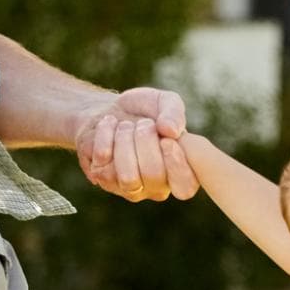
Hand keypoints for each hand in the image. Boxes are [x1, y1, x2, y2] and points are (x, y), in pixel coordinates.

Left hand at [74, 87, 198, 201]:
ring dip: (124, 140)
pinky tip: (109, 125)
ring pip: (128, 177)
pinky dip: (105, 134)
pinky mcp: (104, 180)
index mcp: (181, 172)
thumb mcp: (164, 101)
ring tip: (125, 125)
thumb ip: (174, 112)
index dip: (177, 165)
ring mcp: (130, 188)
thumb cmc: (144, 110)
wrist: (109, 109)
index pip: (186, 187)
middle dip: (145, 140)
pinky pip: (104, 162)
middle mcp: (157, 187)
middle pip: (154, 176)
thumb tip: (171, 131)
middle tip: (143, 123)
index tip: (166, 140)